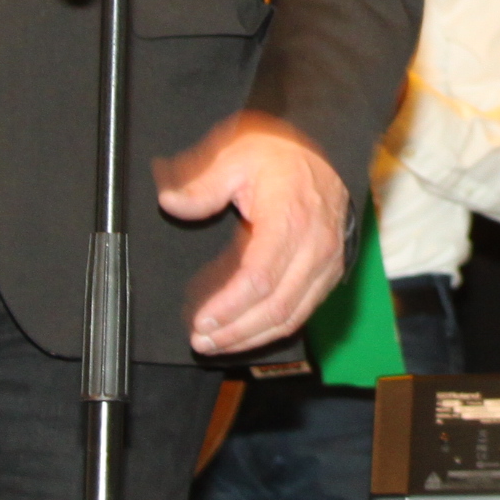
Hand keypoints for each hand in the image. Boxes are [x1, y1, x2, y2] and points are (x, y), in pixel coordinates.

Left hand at [155, 112, 350, 357]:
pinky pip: (303, 312)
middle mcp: (315, 246)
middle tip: (200, 340)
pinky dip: (273, 331)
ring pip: (291, 316)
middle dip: (236, 331)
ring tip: (216, 344)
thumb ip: (203, 184)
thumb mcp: (237, 157)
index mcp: (290, 219)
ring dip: (252, 337)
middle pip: (276, 306)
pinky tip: (245, 336)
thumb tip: (170, 202)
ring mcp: (326, 263)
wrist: (326, 154)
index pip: (260, 278)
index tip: (201, 321)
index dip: (229, 307)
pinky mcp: (329, 273)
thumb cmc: (281, 157)